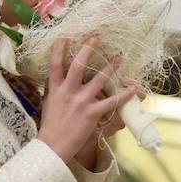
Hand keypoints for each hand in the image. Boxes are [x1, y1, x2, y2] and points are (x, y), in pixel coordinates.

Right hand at [38, 37, 137, 163]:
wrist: (53, 146)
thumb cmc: (51, 125)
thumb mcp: (49, 102)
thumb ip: (55, 88)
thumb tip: (59, 75)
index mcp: (55, 88)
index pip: (55, 64)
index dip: (59, 48)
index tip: (66, 35)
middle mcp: (67, 92)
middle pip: (78, 66)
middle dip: (88, 50)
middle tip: (96, 38)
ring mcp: (80, 102)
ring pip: (98, 80)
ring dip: (110, 67)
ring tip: (119, 57)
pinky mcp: (92, 113)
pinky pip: (111, 101)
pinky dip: (123, 95)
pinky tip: (131, 89)